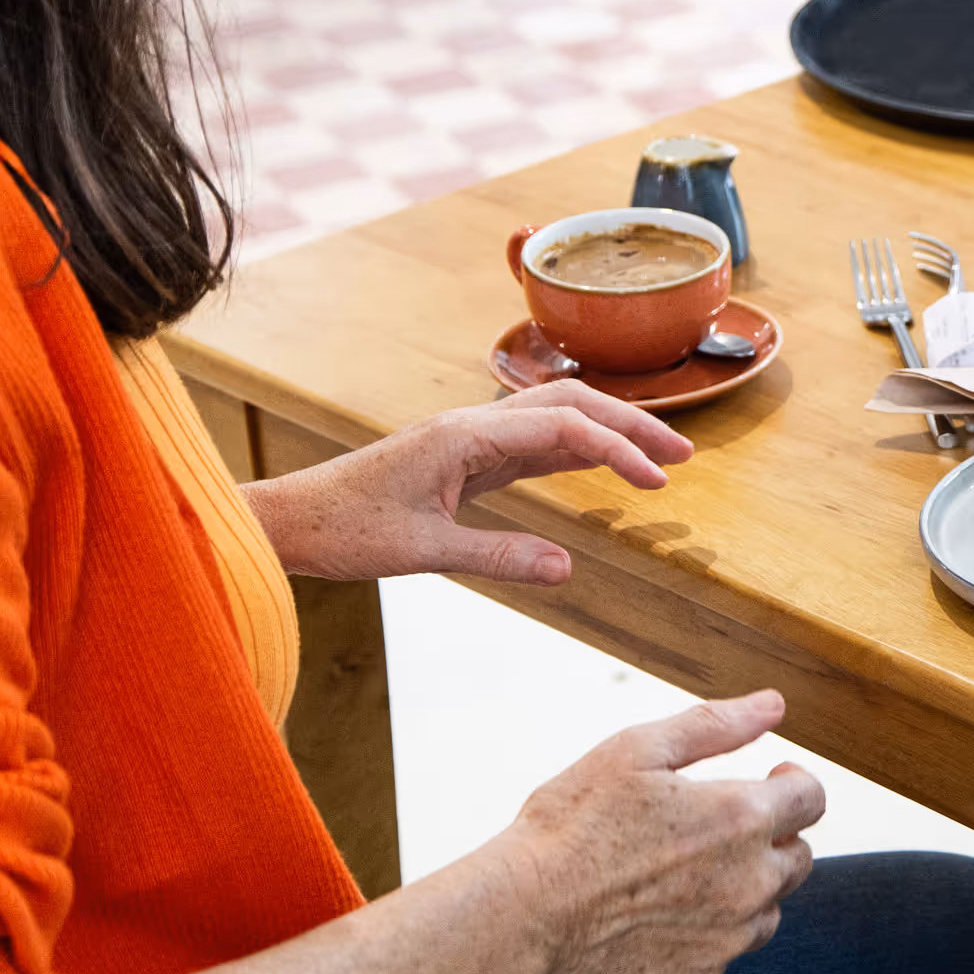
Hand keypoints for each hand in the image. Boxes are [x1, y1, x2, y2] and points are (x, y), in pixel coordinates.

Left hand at [243, 382, 692, 584]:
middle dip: (631, 425)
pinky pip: (533, 441)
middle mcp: (472, 424)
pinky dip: (577, 448)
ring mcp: (470, 437)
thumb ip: (499, 556)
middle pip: (571, 404)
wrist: (289, 520)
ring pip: (556, 416)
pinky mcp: (465, 457)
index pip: (565, 429)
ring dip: (609, 432)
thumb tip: (567, 568)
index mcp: (465, 436)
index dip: (618, 452)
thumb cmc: (343, 531)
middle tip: (684, 454)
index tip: (659, 482)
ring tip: (658, 458)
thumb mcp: (423, 553)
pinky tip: (601, 465)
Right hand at [490, 692, 824, 973]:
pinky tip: (663, 909)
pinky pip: (728, 947)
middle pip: (800, 855)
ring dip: (748, 884)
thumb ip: (716, 726)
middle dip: (773, 834)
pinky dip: (712, 927)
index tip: (768, 777)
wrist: (520, 914)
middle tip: (719, 823)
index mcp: (742, 818)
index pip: (812, 798)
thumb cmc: (571, 824)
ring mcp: (727, 937)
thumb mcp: (637, 749)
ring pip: (770, 907)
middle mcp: (749, 882)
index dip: (792, 782)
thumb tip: (774, 705)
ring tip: (688, 868)